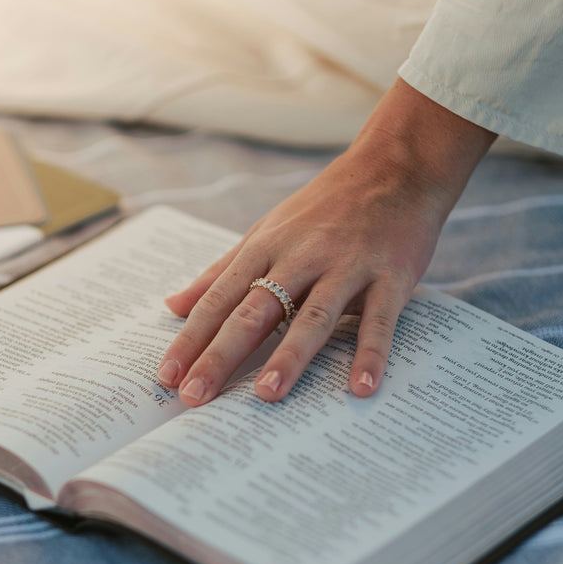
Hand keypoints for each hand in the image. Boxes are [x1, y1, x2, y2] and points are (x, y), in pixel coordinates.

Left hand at [157, 79, 494, 405]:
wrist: (396, 167)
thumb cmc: (326, 205)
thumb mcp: (267, 230)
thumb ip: (222, 270)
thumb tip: (172, 303)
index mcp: (266, 247)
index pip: (219, 299)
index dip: (191, 338)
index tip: (167, 376)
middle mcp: (302, 257)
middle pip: (254, 311)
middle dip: (221, 355)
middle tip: (194, 396)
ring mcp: (347, 267)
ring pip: (313, 316)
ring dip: (289, 356)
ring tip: (266, 395)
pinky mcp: (390, 276)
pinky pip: (379, 320)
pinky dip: (371, 354)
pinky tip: (360, 388)